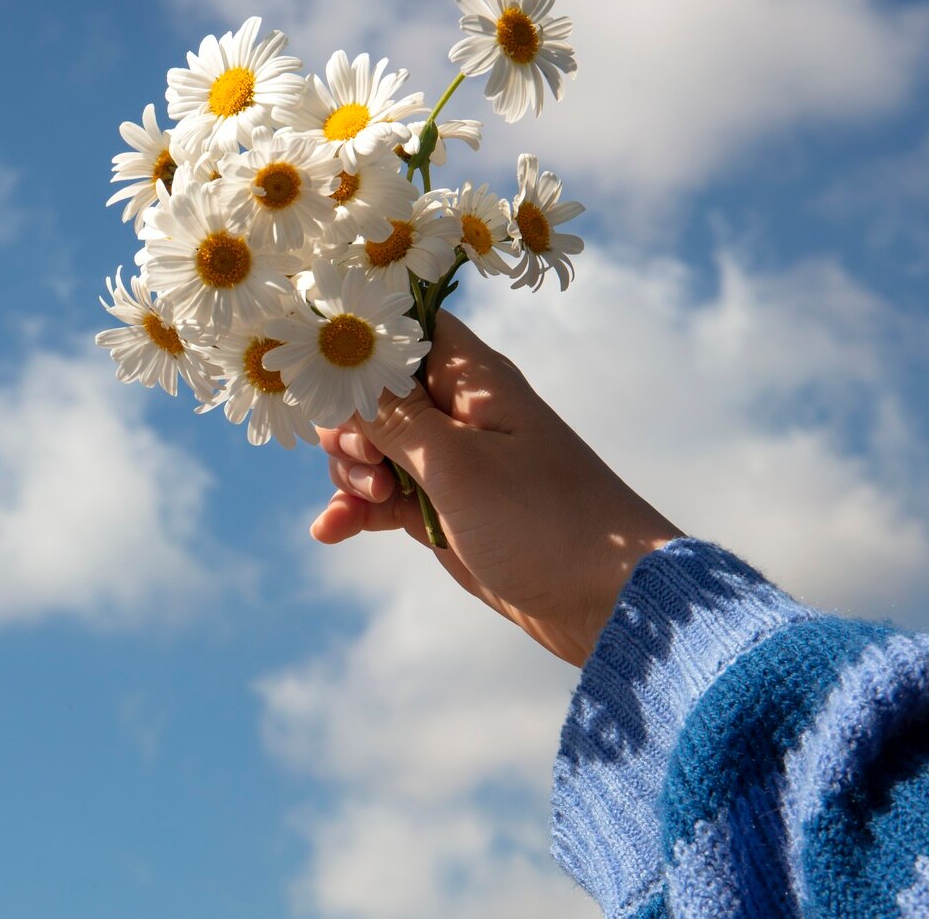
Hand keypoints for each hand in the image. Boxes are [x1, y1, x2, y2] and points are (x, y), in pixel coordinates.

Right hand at [311, 310, 681, 666]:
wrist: (607, 601)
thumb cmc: (543, 520)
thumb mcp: (456, 467)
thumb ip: (392, 419)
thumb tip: (342, 371)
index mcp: (472, 379)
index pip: (405, 327)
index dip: (359, 340)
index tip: (321, 370)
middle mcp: (458, 412)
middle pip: (373, 391)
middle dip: (347, 423)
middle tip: (365, 459)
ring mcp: (449, 463)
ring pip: (371, 446)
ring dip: (350, 471)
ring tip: (370, 500)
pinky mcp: (443, 510)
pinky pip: (383, 498)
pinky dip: (356, 510)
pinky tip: (331, 532)